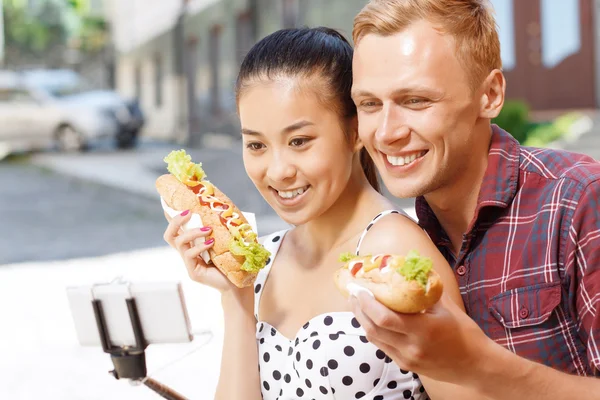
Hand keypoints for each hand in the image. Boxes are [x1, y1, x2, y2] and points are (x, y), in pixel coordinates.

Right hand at [163, 210, 236, 293]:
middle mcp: (188, 254)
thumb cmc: (233, 260)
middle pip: (170, 236)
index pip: (177, 230)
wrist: (239, 283)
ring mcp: (189, 264)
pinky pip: (189, 255)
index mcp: (193, 246)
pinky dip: (200, 246)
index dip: (174, 218)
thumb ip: (219, 228)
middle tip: (189, 212)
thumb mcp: (224, 241)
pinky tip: (212, 242)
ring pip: (179, 243)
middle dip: (176, 221)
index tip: (181, 205)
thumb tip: (222, 209)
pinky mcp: (193, 273)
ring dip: (193, 232)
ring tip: (208, 229)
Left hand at [350, 292, 493, 384]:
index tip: (359, 287)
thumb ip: (425, 289)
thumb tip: (408, 267)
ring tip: (357, 302)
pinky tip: (370, 318)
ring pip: (374, 338)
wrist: (476, 365)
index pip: (383, 317)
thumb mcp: (446, 306)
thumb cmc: (464, 332)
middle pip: (373, 328)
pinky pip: (382, 346)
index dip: (366, 302)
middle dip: (358, 309)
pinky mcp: (405, 365)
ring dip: (362, 319)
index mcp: (422, 330)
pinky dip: (373, 330)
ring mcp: (406, 359)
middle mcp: (410, 347)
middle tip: (352, 291)